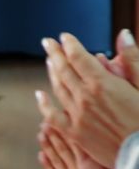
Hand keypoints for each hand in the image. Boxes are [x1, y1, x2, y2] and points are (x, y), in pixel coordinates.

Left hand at [40, 31, 138, 167]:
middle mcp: (85, 98)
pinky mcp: (74, 133)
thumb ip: (131, 60)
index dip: (70, 45)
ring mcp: (77, 116)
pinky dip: (45, 104)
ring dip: (52, 73)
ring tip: (50, 61)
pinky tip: (40, 95)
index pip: (79, 58)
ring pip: (58, 89)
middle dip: (55, 54)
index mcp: (102, 83)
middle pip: (64, 70)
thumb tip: (121, 34)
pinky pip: (52, 117)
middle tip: (47, 42)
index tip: (63, 36)